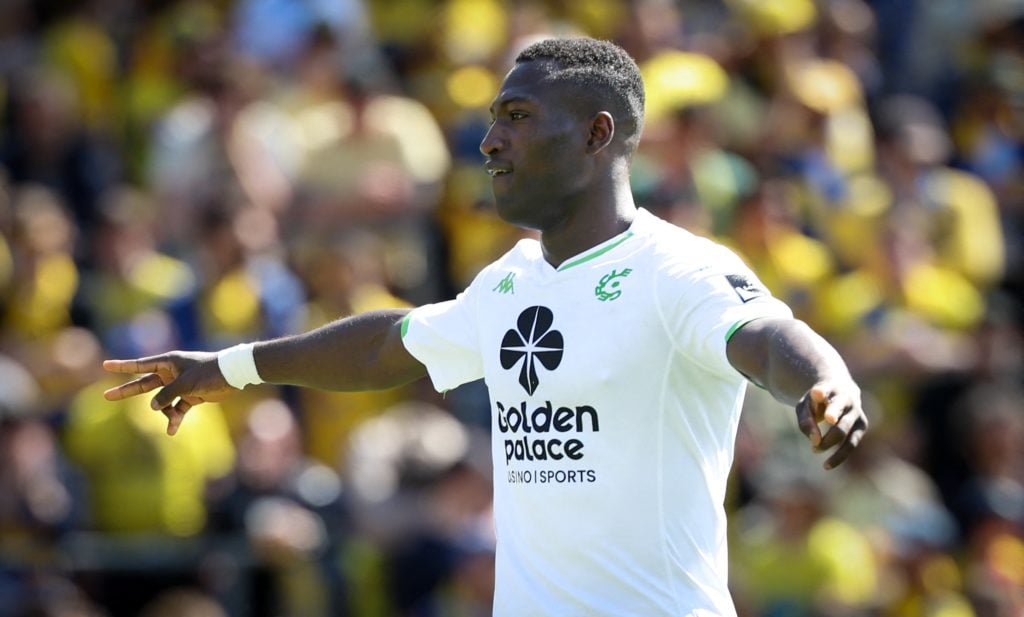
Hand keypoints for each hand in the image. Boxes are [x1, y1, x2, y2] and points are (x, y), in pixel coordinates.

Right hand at [103, 352, 237, 435]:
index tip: (106, 365)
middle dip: (127, 391)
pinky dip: (174, 419)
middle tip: (106, 396)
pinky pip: (176, 409)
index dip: (122, 366)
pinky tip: (172, 431)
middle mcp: (171, 373)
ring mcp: (179, 385)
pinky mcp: (190, 396)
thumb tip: (152, 408)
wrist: (233, 375)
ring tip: (172, 422)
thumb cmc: (209, 373)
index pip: (140, 365)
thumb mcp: (186, 384)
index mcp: (168, 362)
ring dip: (164, 412)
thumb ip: (166, 395)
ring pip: (162, 401)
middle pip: (144, 384)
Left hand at [794, 380, 867, 469]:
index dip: (821, 391)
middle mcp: (845, 397)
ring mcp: (856, 411)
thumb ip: (806, 421)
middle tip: (827, 420)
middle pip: (837, 409)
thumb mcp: (804, 407)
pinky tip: (826, 465)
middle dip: (831, 415)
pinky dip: (838, 456)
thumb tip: (815, 442)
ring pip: (844, 431)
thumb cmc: (817, 402)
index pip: (824, 389)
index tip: (817, 393)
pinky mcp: (862, 425)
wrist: (840, 392)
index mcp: (828, 387)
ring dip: (827, 442)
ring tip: (813, 450)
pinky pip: (851, 443)